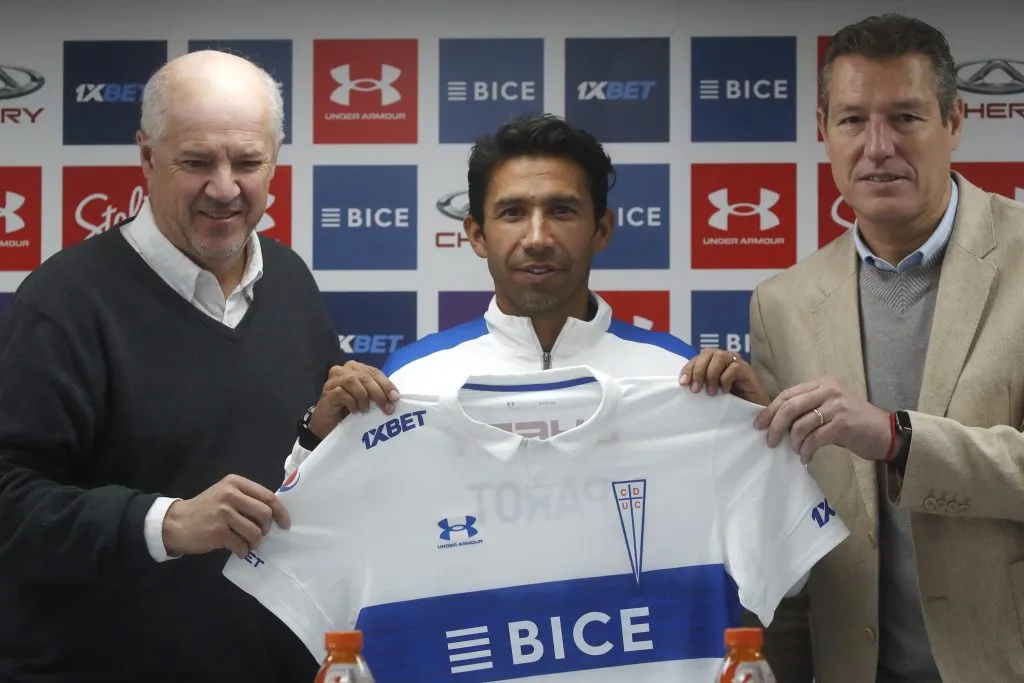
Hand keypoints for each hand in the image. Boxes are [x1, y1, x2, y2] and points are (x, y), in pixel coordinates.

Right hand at [162, 475, 290, 558]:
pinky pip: (241, 544)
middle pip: (265, 514)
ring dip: (255, 542)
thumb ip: (247, 498)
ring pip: (255, 531)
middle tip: (260, 535)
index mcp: (235, 483)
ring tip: (248, 544)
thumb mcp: (225, 494)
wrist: (176, 522)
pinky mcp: (218, 531)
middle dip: (266, 528)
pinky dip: (243, 550)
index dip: (281, 512)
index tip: (285, 524)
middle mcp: (230, 495)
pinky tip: (238, 550)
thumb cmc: (206, 509)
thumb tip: (274, 513)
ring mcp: (224, 513)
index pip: (267, 496)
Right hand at [308, 360, 399, 438]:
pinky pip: (342, 393)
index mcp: (354, 368)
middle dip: (379, 392)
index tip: (395, 397)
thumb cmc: (349, 410)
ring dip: (364, 398)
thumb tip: (395, 396)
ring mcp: (333, 380)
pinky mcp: (327, 392)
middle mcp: (342, 370)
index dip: (386, 384)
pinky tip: (354, 411)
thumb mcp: (367, 399)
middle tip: (387, 408)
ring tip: (366, 410)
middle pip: (365, 376)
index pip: (374, 372)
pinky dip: (352, 403)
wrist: (329, 424)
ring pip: (353, 382)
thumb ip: (377, 392)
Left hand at [678, 348, 769, 405]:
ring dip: (711, 375)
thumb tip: (682, 383)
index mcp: (713, 361)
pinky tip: (725, 391)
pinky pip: (734, 367)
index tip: (682, 383)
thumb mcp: (709, 391)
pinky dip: (726, 379)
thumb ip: (699, 384)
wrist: (751, 410)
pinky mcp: (747, 369)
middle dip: (698, 371)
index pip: (697, 357)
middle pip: (707, 353)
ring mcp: (737, 362)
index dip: (688, 368)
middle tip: (696, 390)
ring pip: (720, 356)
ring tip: (711, 392)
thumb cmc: (729, 401)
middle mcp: (725, 358)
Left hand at [753, 376, 891, 463]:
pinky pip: (813, 439)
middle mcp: (828, 390)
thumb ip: (807, 409)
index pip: (788, 394)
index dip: (770, 410)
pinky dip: (806, 450)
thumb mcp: (830, 407)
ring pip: (800, 425)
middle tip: (770, 441)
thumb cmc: (854, 422)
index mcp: (822, 383)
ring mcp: (836, 406)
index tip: (758, 424)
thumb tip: (776, 422)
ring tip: (795, 451)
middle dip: (775, 426)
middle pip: (789, 407)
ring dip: (793, 442)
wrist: (886, 433)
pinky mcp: (842, 424)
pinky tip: (806, 458)